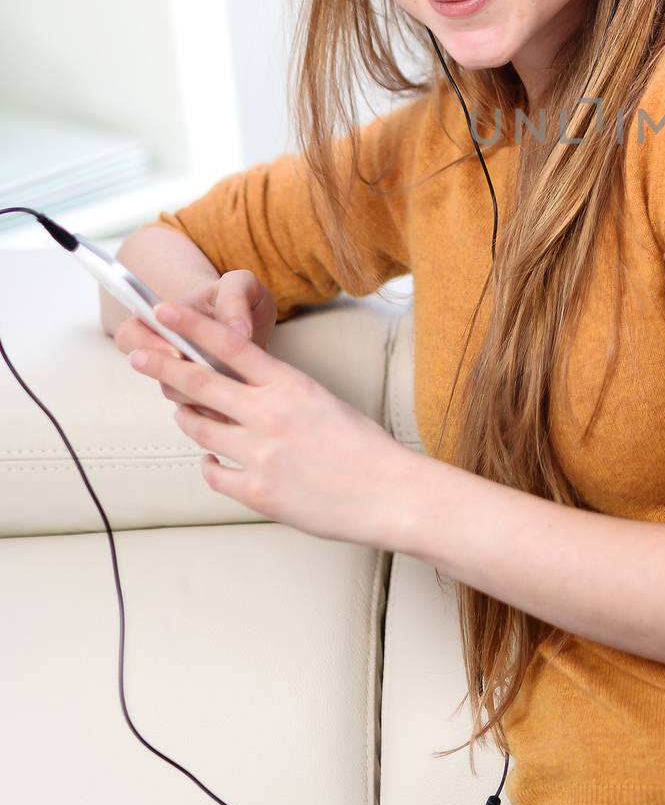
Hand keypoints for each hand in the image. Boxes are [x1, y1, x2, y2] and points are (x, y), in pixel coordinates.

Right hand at [113, 271, 276, 422]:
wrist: (246, 319)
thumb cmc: (235, 299)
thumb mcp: (240, 285)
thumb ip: (235, 298)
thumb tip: (239, 330)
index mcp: (159, 321)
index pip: (131, 336)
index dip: (149, 345)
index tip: (176, 349)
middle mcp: (164, 353)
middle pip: (156, 374)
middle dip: (180, 376)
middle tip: (208, 372)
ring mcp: (182, 378)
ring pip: (179, 396)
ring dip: (203, 394)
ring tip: (233, 385)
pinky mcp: (203, 398)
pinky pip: (202, 411)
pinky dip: (221, 407)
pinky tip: (243, 398)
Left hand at [126, 301, 416, 549]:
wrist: (389, 492)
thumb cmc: (363, 447)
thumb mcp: (323, 402)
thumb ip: (280, 394)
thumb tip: (241, 390)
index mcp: (292, 386)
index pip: (232, 346)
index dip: (193, 327)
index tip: (164, 312)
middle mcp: (270, 414)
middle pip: (200, 384)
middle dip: (162, 365)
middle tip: (136, 354)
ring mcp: (260, 454)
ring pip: (199, 430)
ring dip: (187, 419)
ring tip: (184, 413)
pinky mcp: (256, 492)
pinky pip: (213, 473)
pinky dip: (209, 465)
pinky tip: (215, 461)